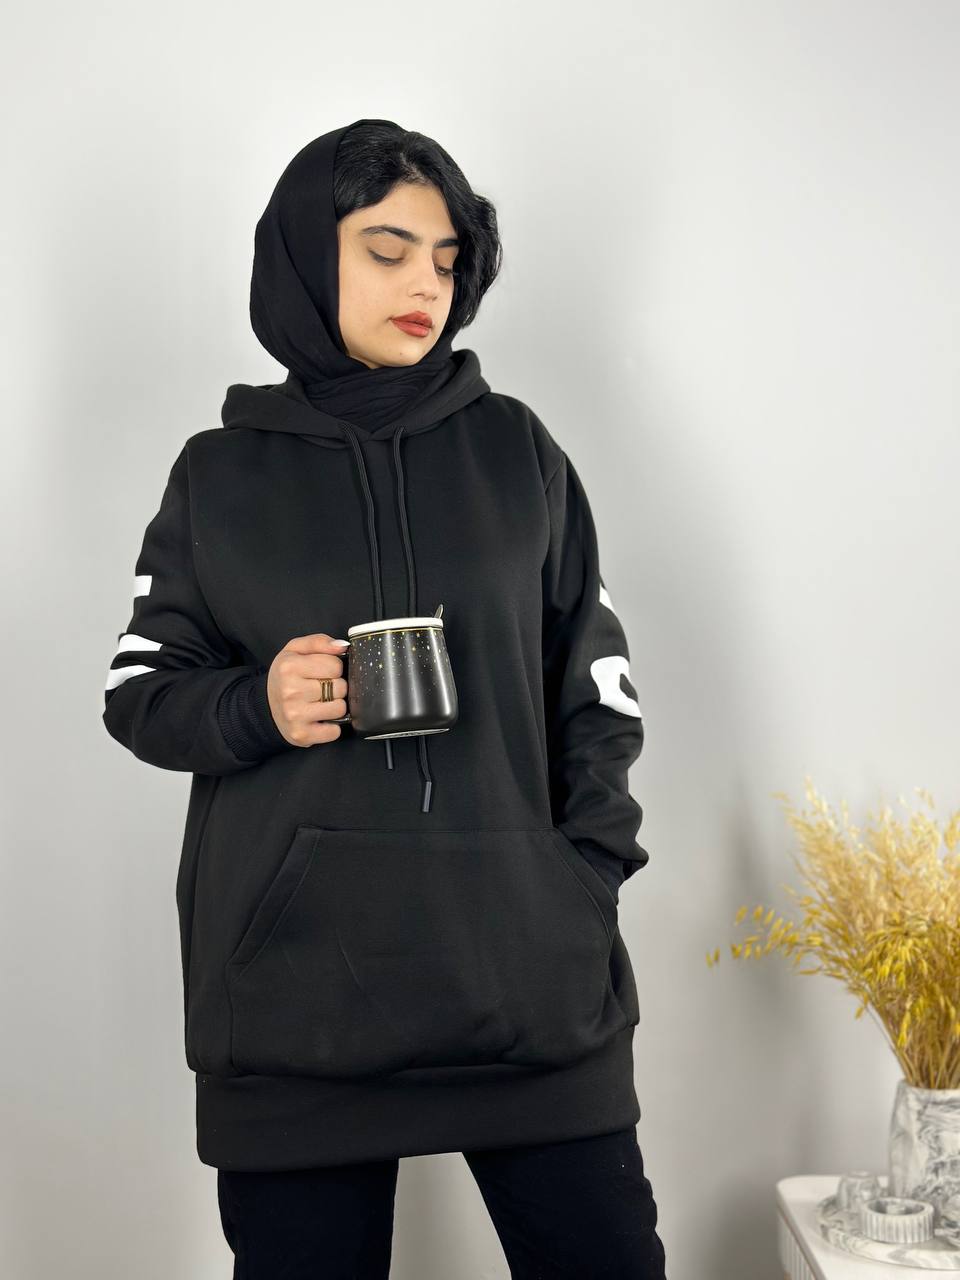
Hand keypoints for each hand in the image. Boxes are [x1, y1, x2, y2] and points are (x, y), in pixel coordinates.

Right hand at [266, 632, 349, 747]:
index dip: (333, 668)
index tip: (322, 672)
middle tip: (322, 689)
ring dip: (335, 706)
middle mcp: (290, 691)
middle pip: (340, 687)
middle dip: (336, 687)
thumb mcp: (295, 650)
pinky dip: (332, 727)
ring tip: (321, 703)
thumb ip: (319, 642)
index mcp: (289, 667)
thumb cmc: (285, 677)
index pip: (335, 665)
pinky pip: (334, 732)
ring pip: (340, 708)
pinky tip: (320, 719)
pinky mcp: (301, 735)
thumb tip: (342, 647)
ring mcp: (295, 715)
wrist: (265, 708)